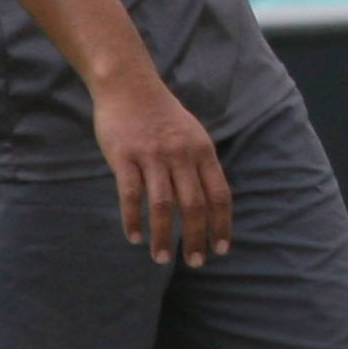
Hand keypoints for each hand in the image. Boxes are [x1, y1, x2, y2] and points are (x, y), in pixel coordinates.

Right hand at [94, 74, 231, 264]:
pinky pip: (131, 195)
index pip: (219, 195)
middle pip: (195, 205)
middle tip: (196, 262)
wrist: (129, 86)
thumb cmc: (162, 115)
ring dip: (165, 236)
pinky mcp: (125, 157)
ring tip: (162, 259)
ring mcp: (153, 156)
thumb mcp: (192, 135)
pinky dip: (134, 220)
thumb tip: (211, 200)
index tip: (221, 249)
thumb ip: (200, 164)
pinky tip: (135, 238)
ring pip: (164, 205)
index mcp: (203, 151)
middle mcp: (182, 155)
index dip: (222, 224)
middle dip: (197, 238)